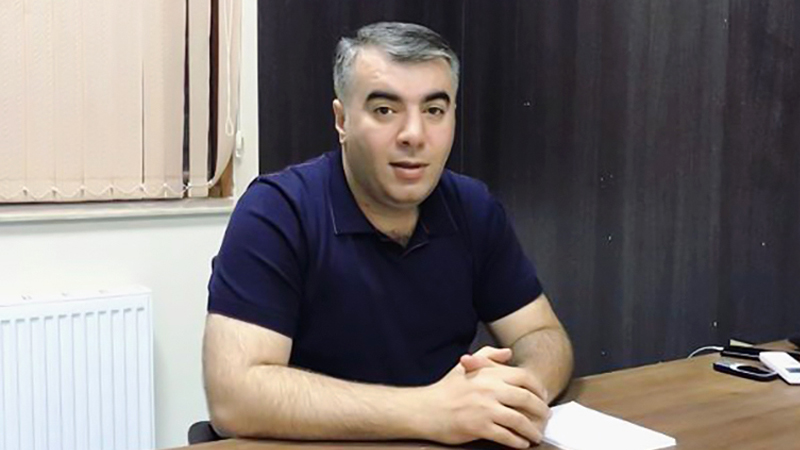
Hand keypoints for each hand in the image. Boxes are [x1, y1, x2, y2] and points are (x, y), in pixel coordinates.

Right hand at [418, 348, 550, 448]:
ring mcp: (485, 409)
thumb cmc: (446, 389)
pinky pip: (506, 436)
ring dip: (532, 430)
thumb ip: (488, 356)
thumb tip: (508, 353)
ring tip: (536, 435)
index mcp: (488, 373)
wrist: (425, 409)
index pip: (524, 377)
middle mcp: (490, 389)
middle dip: (541, 410)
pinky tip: (522, 443)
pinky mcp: (480, 427)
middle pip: (527, 399)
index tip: (543, 396)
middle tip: (545, 417)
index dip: (538, 388)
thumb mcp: (465, 366)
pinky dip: (518, 441)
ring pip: (519, 420)